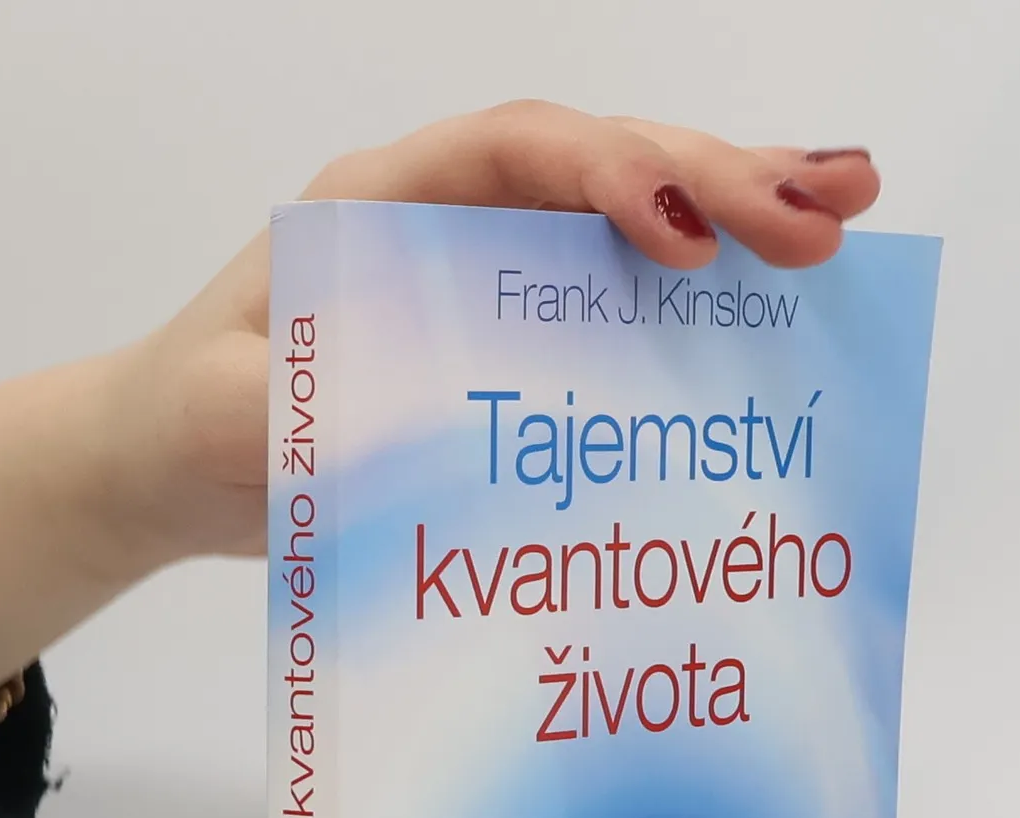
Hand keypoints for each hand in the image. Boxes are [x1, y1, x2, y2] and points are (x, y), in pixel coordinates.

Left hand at [0, 105, 879, 744]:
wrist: (172, 460)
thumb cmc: (193, 424)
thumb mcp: (231, 423)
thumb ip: (316, 418)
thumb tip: (441, 432)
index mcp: (378, 205)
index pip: (510, 155)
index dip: (606, 180)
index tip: (682, 238)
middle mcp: (448, 216)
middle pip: (599, 167)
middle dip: (715, 182)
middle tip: (824, 216)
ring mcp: (489, 268)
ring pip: (629, 214)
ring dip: (739, 205)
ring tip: (847, 205)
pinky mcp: (515, 332)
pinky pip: (620, 295)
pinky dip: (703, 292)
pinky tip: (780, 295)